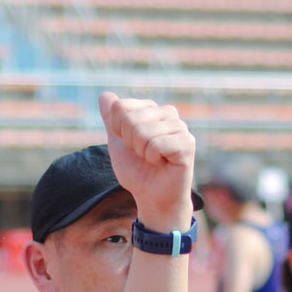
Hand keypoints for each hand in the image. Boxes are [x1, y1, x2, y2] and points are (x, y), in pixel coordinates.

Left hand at [98, 92, 195, 232]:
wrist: (151, 197)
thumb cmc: (138, 171)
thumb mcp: (118, 143)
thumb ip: (111, 119)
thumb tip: (105, 95)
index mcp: (152, 109)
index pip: (120, 107)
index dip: (118, 131)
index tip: (130, 144)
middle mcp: (168, 113)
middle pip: (130, 119)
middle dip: (130, 143)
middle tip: (143, 155)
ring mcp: (180, 126)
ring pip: (142, 132)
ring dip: (142, 153)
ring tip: (154, 159)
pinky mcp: (187, 143)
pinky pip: (156, 144)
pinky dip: (153, 159)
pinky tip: (163, 163)